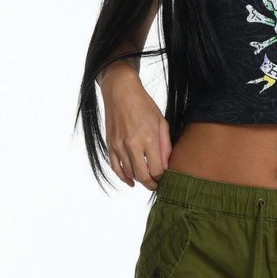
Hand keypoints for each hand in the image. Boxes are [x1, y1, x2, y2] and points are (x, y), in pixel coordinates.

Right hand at [100, 64, 171, 190]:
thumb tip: (166, 166)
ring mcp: (119, 146)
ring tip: (146, 180)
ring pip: (129, 173)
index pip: (156, 170)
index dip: (161, 177)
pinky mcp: (110, 145)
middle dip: (151, 184)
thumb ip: (165, 146)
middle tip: (157, 186)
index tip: (164, 177)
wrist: (121, 91)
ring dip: (139, 180)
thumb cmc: (144, 105)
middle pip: (142, 176)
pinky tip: (131, 182)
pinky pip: (115, 167)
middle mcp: (132, 145)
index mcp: (148, 139)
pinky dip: (123, 178)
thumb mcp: (161, 122)